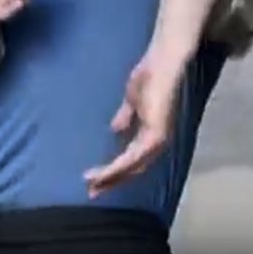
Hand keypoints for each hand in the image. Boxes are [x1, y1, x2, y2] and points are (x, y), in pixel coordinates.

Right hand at [84, 50, 186, 197]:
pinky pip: (133, 158)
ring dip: (111, 177)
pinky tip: (103, 172)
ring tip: (92, 183)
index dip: (115, 171)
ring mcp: (158, 139)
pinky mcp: (155, 135)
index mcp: (152, 133)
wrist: (161, 63)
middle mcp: (157, 141)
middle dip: (111, 180)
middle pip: (133, 169)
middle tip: (91, 191)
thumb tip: (116, 129)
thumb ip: (126, 116)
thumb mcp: (132, 100)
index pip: (133, 159)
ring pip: (132, 167)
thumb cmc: (150, 75)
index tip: (94, 179)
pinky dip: (117, 167)